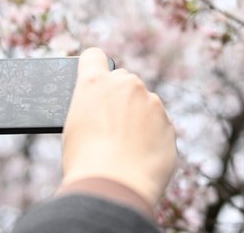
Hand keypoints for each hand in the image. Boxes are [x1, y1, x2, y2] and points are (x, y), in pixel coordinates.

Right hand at [61, 48, 176, 205]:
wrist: (115, 186)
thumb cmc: (86, 160)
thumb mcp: (75, 127)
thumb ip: (91, 108)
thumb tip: (102, 112)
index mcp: (95, 82)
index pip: (94, 56)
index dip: (93, 67)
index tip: (95, 79)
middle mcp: (126, 84)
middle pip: (123, 81)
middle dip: (119, 97)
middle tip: (111, 125)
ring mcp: (151, 102)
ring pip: (144, 103)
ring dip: (138, 117)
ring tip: (126, 148)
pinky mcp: (168, 123)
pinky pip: (159, 125)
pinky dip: (152, 137)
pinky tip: (141, 156)